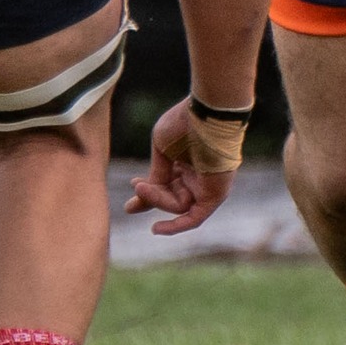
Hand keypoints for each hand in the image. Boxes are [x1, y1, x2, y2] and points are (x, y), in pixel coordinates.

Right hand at [123, 97, 236, 235]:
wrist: (207, 116)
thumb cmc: (184, 124)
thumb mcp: (161, 147)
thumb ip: (157, 173)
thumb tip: (147, 193)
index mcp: (185, 160)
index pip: (165, 182)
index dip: (148, 189)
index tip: (132, 185)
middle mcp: (196, 174)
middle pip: (170, 196)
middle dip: (150, 199)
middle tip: (131, 201)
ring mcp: (206, 185)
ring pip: (177, 204)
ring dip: (157, 199)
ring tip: (140, 187)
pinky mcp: (214, 195)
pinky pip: (194, 217)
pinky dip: (176, 226)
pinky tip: (155, 229)